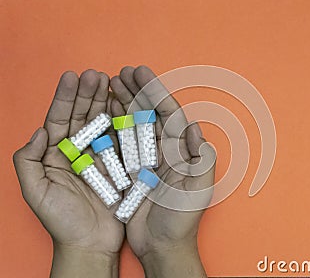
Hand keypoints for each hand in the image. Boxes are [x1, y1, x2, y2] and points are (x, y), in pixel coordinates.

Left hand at [13, 70, 123, 277]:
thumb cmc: (61, 221)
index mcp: (54, 155)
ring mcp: (98, 157)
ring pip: (101, 124)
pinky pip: (119, 140)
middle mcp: (76, 152)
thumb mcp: (36, 192)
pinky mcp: (117, 165)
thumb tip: (40, 130)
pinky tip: (123, 105)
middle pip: (80, 116)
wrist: (89, 243)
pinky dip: (121, 122)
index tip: (72, 76)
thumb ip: (29, 160)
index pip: (58, 119)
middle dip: (87, 94)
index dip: (64, 97)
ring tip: (110, 82)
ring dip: (104, 102)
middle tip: (96, 74)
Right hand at [110, 66, 215, 277]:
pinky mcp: (130, 170)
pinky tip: (102, 111)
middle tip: (122, 72)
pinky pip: (120, 143)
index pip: (169, 115)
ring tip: (110, 84)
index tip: (142, 73)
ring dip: (123, 103)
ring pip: (134, 124)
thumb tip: (195, 128)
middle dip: (138, 91)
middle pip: (150, 114)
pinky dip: (112, 126)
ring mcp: (146, 159)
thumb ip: (201, 160)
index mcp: (181, 151)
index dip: (157, 92)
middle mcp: (164, 151)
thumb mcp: (198, 191)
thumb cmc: (182, 220)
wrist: (161, 245)